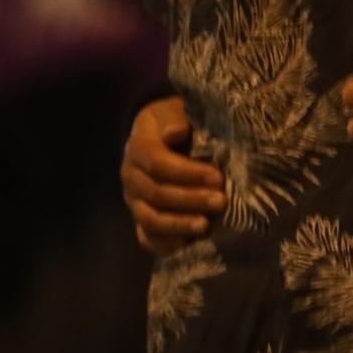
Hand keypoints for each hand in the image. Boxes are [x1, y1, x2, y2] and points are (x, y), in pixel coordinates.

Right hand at [121, 96, 225, 255]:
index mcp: (138, 147)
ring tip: (206, 226)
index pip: (159, 164)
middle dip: (191, 200)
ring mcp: (134, 200)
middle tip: (221, 202)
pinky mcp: (141, 217)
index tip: (217, 177)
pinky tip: (185, 244)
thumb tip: (175, 132)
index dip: (188, 173)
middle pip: (157, 194)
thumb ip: (174, 118)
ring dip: (179, 225)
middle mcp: (131, 176)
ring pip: (150, 219)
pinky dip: (163, 244)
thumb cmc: (176, 119)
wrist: (162, 131)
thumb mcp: (174, 109)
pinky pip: (145, 237)